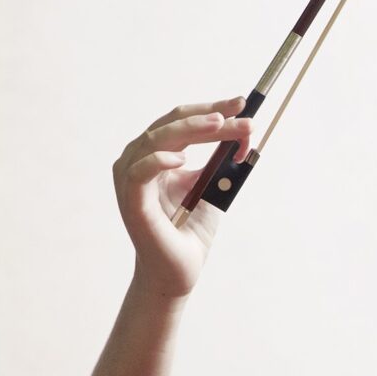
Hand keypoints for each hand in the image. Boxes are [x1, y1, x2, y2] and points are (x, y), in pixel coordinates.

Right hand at [112, 98, 251, 298]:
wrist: (179, 271)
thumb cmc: (190, 230)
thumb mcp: (212, 188)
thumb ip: (221, 162)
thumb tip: (245, 133)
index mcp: (157, 155)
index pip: (182, 121)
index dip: (211, 109)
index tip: (242, 103)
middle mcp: (139, 161)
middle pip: (171, 124)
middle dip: (209, 116)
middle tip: (241, 114)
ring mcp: (131, 180)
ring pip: (155, 140)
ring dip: (191, 130)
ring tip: (219, 125)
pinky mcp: (131, 202)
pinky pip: (138, 173)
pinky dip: (158, 161)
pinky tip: (181, 160)